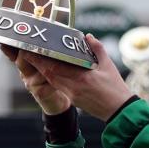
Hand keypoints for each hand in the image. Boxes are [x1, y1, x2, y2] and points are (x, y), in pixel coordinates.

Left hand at [14, 34, 134, 121]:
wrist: (119, 111)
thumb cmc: (116, 88)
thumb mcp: (108, 66)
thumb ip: (97, 49)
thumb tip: (88, 37)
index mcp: (81, 78)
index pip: (55, 67)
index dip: (41, 58)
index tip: (32, 49)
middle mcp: (73, 87)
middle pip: (49, 74)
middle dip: (38, 63)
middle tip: (29, 51)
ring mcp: (72, 95)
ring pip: (52, 81)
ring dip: (43, 70)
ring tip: (36, 59)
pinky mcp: (73, 100)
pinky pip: (59, 86)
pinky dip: (52, 78)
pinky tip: (50, 71)